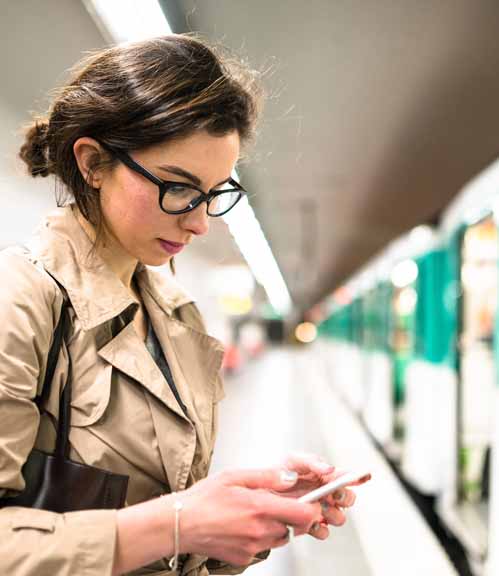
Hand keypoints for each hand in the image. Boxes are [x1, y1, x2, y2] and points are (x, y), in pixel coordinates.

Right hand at [175, 467, 322, 565]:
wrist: (180, 524)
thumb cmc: (203, 498)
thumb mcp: (235, 476)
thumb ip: (267, 477)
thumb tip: (290, 477)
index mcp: (259, 508)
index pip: (303, 514)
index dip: (312, 507)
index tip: (310, 500)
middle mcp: (259, 531)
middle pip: (295, 528)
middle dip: (293, 515)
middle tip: (279, 503)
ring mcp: (252, 547)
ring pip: (280, 538)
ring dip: (278, 526)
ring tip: (258, 513)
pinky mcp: (244, 558)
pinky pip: (263, 547)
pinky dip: (260, 537)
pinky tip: (244, 525)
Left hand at [273, 452, 357, 539]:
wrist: (261, 490)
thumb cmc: (282, 470)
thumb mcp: (295, 460)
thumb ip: (313, 461)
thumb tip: (331, 469)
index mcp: (328, 476)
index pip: (349, 478)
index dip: (357, 478)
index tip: (357, 478)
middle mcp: (328, 494)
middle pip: (349, 499)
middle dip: (344, 497)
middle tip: (333, 494)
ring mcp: (321, 510)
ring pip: (339, 518)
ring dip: (333, 514)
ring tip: (320, 508)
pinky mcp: (310, 525)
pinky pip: (323, 531)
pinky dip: (319, 528)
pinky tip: (310, 522)